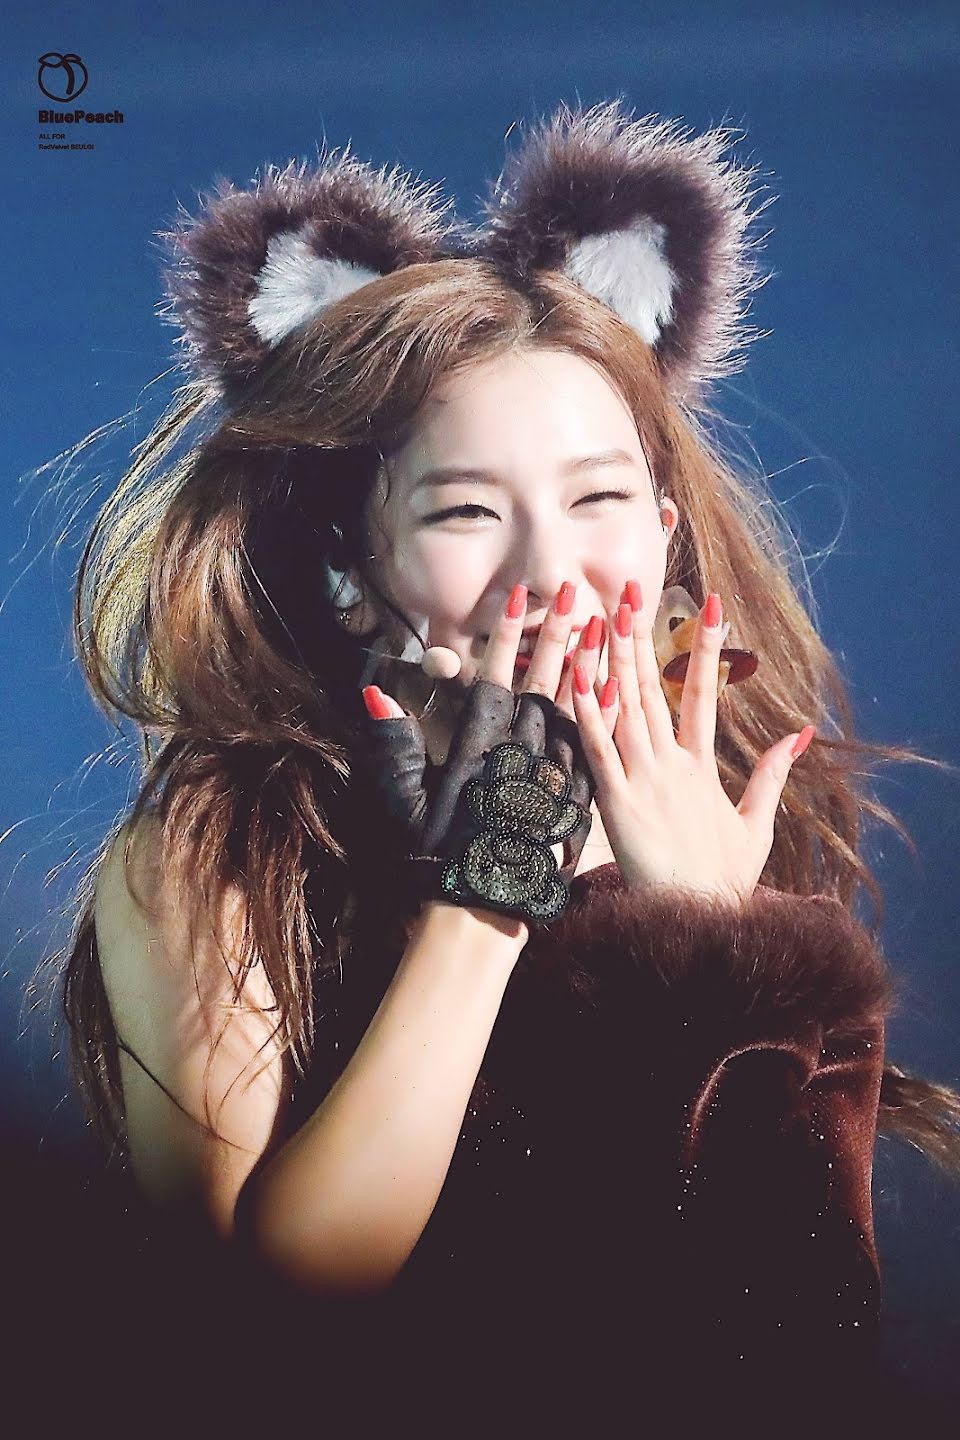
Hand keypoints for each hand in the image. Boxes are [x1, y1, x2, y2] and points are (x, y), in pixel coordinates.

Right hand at [360, 581, 607, 923]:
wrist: (482, 904)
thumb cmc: (437, 853)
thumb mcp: (405, 798)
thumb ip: (392, 744)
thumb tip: (373, 692)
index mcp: (478, 748)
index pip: (494, 679)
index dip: (505, 638)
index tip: (517, 598)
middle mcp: (518, 754)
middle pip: (542, 683)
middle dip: (557, 635)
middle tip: (574, 592)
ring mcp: (551, 775)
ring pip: (574, 710)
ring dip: (589, 666)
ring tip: (605, 625)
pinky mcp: (575, 801)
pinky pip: (596, 750)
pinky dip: (606, 719)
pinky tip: (620, 690)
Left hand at [571, 584, 814, 905]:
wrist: (699, 923)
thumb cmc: (722, 880)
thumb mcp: (755, 826)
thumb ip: (771, 776)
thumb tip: (797, 734)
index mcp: (701, 768)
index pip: (706, 694)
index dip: (706, 649)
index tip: (710, 607)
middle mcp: (672, 765)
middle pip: (655, 688)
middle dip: (644, 636)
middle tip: (633, 588)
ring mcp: (644, 781)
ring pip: (627, 708)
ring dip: (615, 659)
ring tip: (606, 613)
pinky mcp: (617, 802)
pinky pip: (600, 749)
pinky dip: (591, 711)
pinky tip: (581, 675)